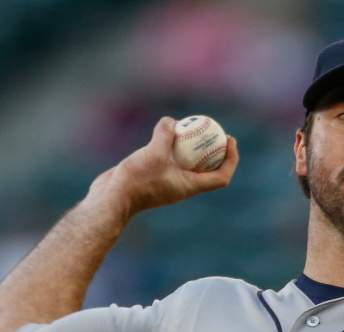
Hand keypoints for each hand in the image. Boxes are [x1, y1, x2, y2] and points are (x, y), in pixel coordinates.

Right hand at [86, 116, 239, 220]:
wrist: (112, 198)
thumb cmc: (137, 180)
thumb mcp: (155, 152)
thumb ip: (165, 134)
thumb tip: (171, 120)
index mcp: (190, 186)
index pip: (221, 177)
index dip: (231, 160)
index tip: (231, 141)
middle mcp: (183, 186)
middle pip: (208, 169)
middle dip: (215, 151)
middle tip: (215, 130)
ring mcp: (168, 182)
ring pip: (187, 164)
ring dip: (192, 148)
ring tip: (192, 127)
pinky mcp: (154, 177)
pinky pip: (169, 160)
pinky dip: (172, 147)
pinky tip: (166, 131)